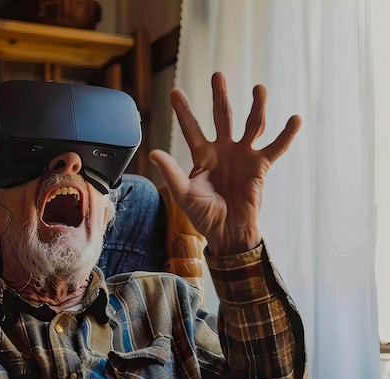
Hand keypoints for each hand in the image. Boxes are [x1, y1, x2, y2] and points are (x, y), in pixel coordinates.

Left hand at [150, 72, 299, 255]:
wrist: (228, 232)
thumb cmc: (203, 215)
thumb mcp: (184, 194)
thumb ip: (171, 172)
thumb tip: (153, 152)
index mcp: (202, 156)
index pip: (191, 128)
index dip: (183, 110)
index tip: (174, 91)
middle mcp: (223, 150)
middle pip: (222, 117)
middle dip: (220, 96)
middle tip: (218, 75)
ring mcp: (243, 156)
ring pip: (251, 125)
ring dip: (256, 107)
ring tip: (259, 88)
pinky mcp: (260, 166)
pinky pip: (275, 147)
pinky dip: (286, 134)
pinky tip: (295, 119)